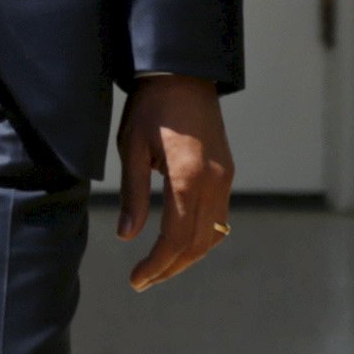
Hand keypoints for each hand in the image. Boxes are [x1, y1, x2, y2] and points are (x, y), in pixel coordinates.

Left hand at [115, 73, 233, 291]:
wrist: (183, 72)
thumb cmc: (151, 107)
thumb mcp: (132, 148)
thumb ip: (133, 194)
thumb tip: (127, 237)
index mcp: (187, 177)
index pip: (175, 238)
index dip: (156, 264)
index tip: (136, 279)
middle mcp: (213, 183)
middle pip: (197, 244)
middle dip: (170, 268)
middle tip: (143, 281)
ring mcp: (225, 178)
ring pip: (213, 235)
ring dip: (187, 257)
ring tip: (159, 268)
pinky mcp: (227, 172)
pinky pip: (219, 218)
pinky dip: (201, 237)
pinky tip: (180, 242)